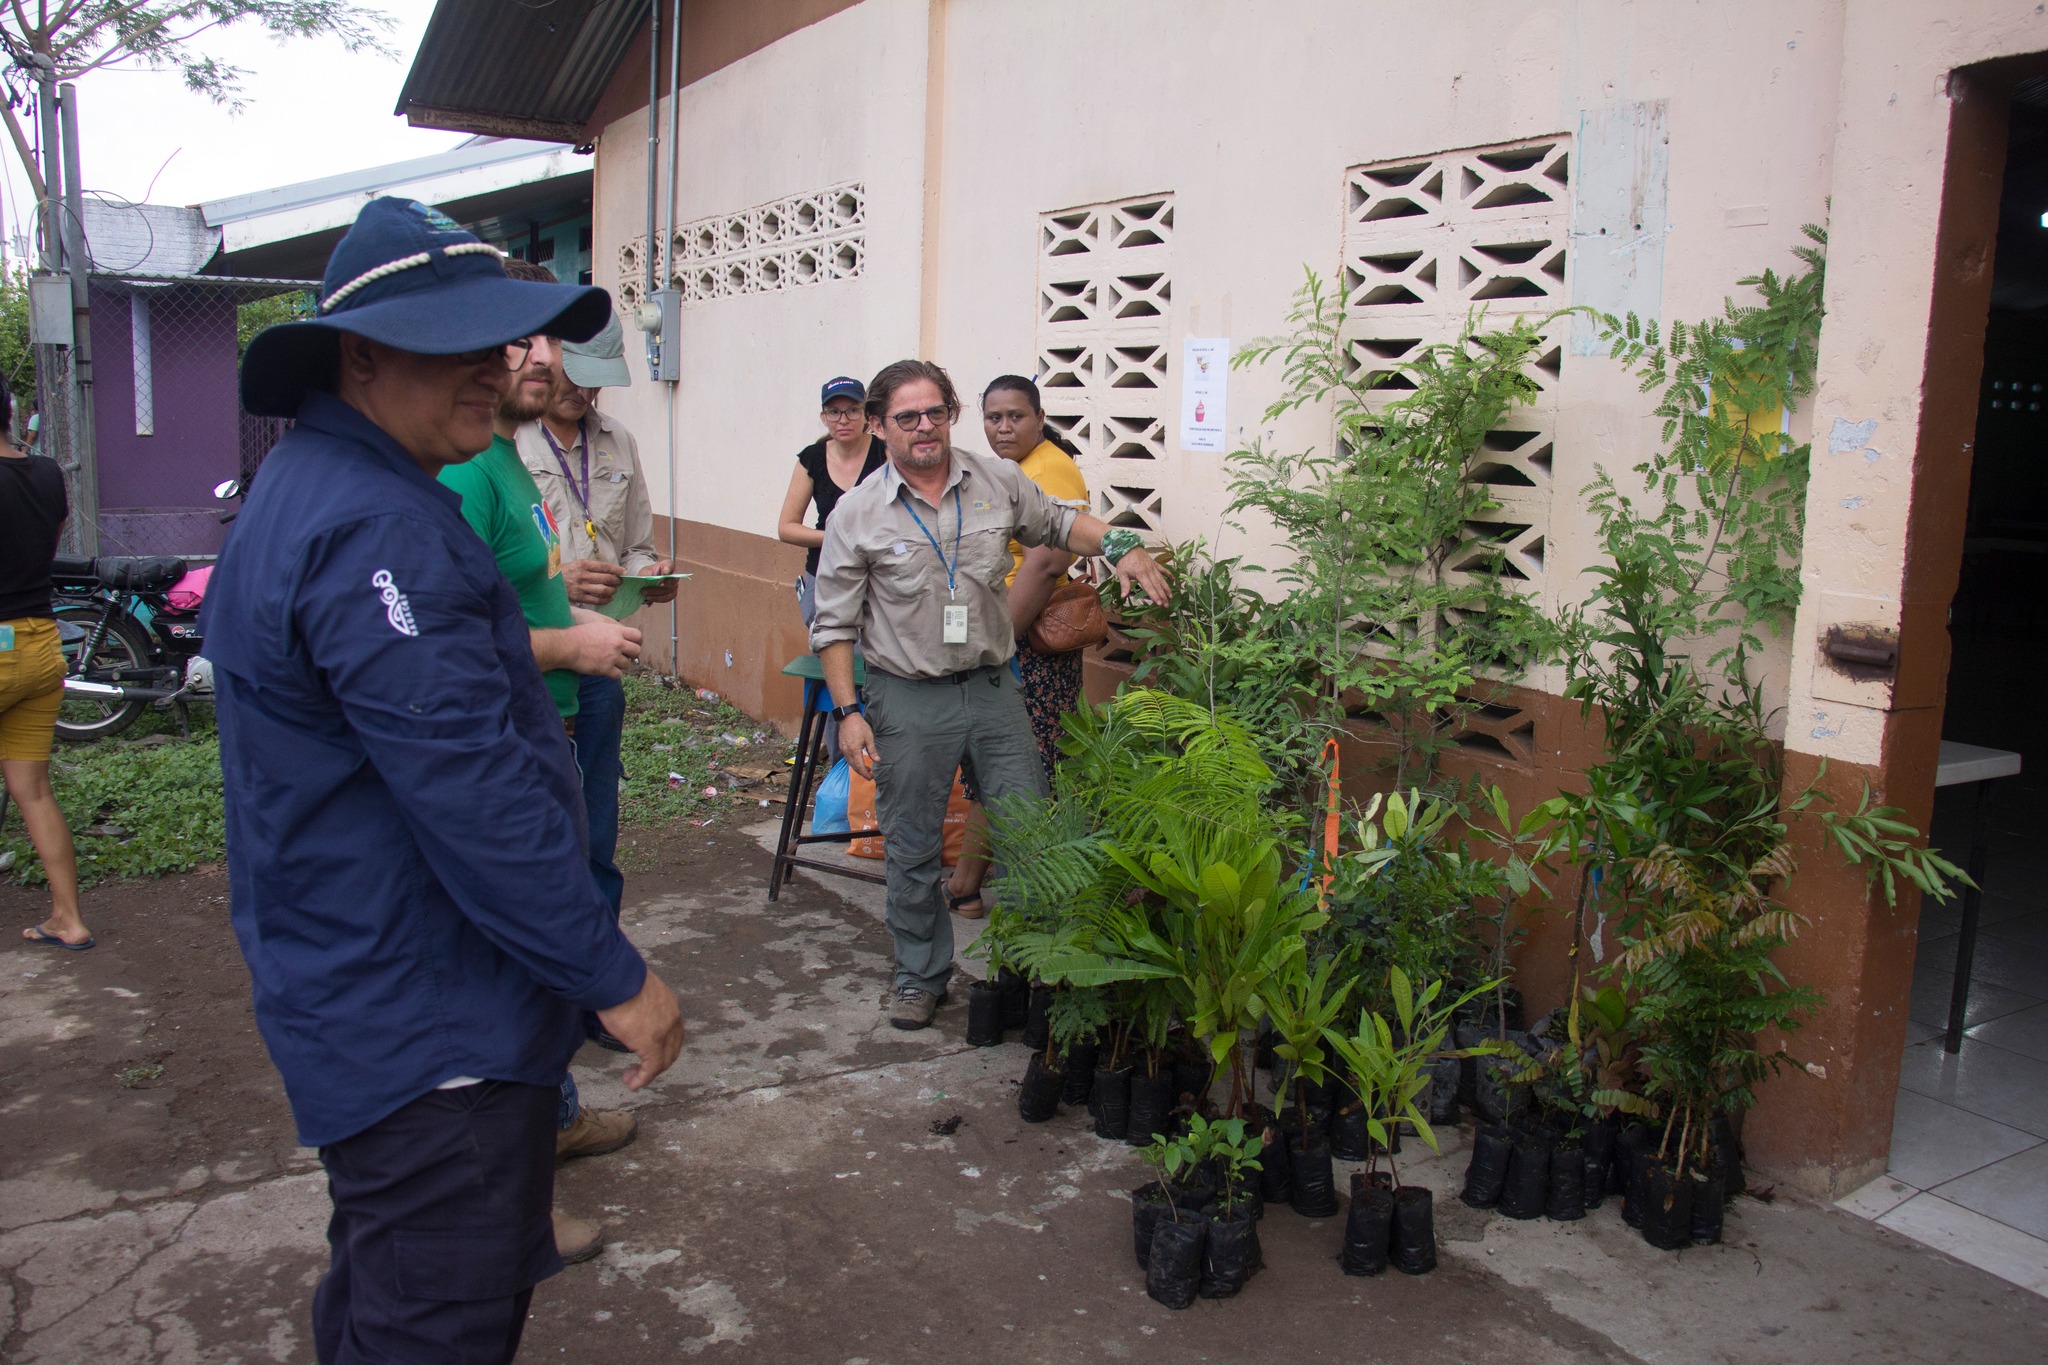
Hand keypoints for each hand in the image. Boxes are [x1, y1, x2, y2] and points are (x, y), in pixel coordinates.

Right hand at [563, 558, 625, 605]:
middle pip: (606, 579)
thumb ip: (591, 566)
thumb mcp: (577, 563)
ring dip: (612, 590)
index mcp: (583, 564)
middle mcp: (583, 575)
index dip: (616, 569)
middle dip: (616, 580)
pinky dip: (606, 600)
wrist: (550, 581)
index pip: (604, 567)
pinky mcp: (579, 598)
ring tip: (614, 589)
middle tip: (619, 581)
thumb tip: (609, 570)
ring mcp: (581, 587)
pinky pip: (597, 600)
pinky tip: (609, 598)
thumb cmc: (566, 571)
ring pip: (603, 590)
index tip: (623, 571)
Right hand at [564, 619, 641, 676]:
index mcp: (616, 631)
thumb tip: (623, 636)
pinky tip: (607, 670)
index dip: (637, 641)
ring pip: (627, 664)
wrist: (567, 646)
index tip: (632, 645)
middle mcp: (617, 643)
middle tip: (623, 656)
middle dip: (631, 654)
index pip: (638, 635)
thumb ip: (613, 630)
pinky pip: (619, 674)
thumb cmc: (580, 634)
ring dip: (621, 664)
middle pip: (636, 651)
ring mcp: (612, 656)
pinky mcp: (605, 668)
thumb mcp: (599, 625)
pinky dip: (614, 673)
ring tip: (610, 662)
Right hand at [595, 969, 683, 1089]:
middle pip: (672, 1048)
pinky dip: (642, 1079)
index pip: (672, 1030)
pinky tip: (632, 1083)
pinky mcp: (651, 1045)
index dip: (662, 1044)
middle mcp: (673, 1018)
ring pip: (664, 1061)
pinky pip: (651, 1069)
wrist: (616, 979)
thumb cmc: (619, 980)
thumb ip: (637, 1002)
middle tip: (640, 1067)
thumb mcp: (634, 990)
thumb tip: (625, 1008)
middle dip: (658, 1061)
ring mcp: (664, 1032)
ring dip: (649, 1072)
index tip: (644, 1050)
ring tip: (631, 1077)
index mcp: (669, 1004)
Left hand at [638, 558, 679, 603]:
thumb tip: (650, 579)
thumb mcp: (645, 571)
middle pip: (670, 583)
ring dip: (656, 596)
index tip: (664, 572)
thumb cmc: (648, 573)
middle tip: (644, 591)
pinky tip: (649, 599)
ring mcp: (674, 585)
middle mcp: (674, 575)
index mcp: (668, 565)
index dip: (668, 569)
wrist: (649, 578)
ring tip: (645, 596)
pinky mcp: (672, 593)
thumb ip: (647, 573)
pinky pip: (667, 598)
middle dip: (656, 589)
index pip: (670, 565)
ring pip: (669, 593)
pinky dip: (657, 599)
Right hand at [838, 711, 877, 779]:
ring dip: (858, 768)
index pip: (860, 766)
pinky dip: (853, 762)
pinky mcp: (842, 747)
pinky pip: (847, 758)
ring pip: (850, 763)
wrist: (848, 717)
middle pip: (854, 767)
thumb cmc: (859, 726)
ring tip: (866, 769)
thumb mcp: (869, 738)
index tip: (871, 777)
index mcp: (854, 751)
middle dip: (862, 773)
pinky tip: (859, 761)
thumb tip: (877, 760)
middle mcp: (847, 752)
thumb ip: (872, 750)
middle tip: (870, 776)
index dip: (865, 774)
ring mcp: (843, 749)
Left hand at [1112, 547, 1170, 605]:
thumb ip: (1124, 585)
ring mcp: (1153, 567)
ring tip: (1171, 596)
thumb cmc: (1124, 561)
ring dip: (1167, 588)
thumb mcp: (1122, 573)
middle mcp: (1149, 571)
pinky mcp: (1154, 563)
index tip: (1159, 603)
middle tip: (1167, 605)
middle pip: (1157, 585)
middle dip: (1162, 596)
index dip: (1154, 596)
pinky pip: (1163, 570)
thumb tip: (1123, 596)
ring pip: (1161, 579)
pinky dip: (1168, 574)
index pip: (1149, 587)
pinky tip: (1173, 580)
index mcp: (1141, 574)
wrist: (1127, 547)